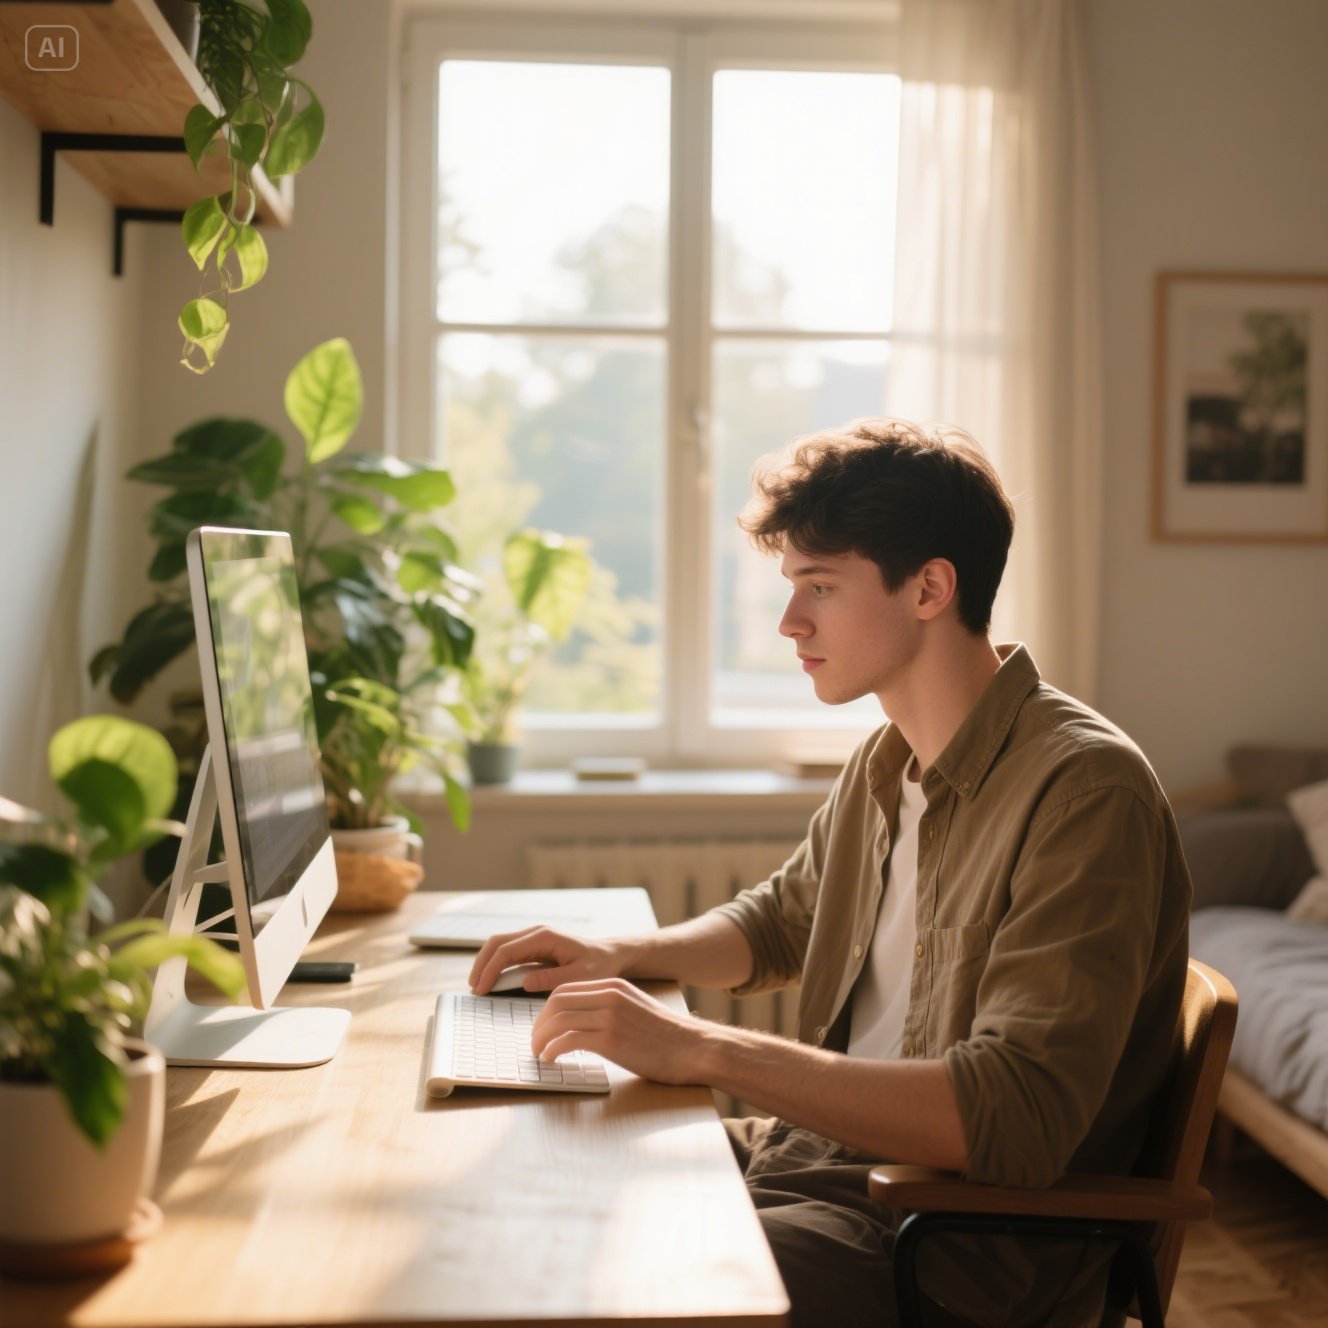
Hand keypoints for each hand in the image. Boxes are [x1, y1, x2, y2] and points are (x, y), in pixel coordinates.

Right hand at [468, 926, 630, 994]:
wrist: (609, 955)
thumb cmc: (598, 966)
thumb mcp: (579, 977)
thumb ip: (552, 979)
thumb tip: (525, 982)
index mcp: (545, 937)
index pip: (507, 950)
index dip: (491, 969)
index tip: (481, 989)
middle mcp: (536, 933)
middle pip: (497, 942)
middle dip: (481, 964)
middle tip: (473, 988)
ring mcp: (533, 938)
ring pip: (499, 945)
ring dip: (485, 963)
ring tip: (477, 986)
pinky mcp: (533, 946)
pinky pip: (508, 952)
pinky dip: (495, 964)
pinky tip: (490, 980)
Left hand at [530, 978, 706, 1085]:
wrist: (694, 1048)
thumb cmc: (667, 1036)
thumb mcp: (636, 1009)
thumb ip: (610, 1009)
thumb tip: (582, 1023)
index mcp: (614, 986)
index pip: (566, 990)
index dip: (547, 1010)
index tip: (542, 1027)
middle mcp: (610, 996)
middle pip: (557, 1002)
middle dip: (539, 1023)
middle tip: (534, 1041)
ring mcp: (610, 1017)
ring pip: (558, 1021)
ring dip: (541, 1038)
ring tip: (539, 1053)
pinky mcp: (611, 1040)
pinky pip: (568, 1040)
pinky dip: (553, 1050)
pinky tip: (551, 1059)